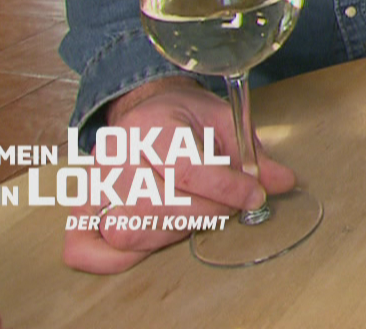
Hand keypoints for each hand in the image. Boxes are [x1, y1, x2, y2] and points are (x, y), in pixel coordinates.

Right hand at [62, 79, 296, 273]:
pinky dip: (111, 259)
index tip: (254, 196)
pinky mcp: (83, 204)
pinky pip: (81, 247)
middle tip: (227, 207)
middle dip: (205, 214)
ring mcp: (94, 182)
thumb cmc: (185, 115)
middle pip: (156, 205)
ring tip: (195, 216)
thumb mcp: (224, 121)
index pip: (185, 168)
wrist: (145, 106)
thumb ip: (252, 155)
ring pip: (128, 230)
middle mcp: (115, 153)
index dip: (225, 190)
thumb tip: (283, 183)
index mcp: (150, 124)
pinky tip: (149, 244)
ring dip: (172, 233)